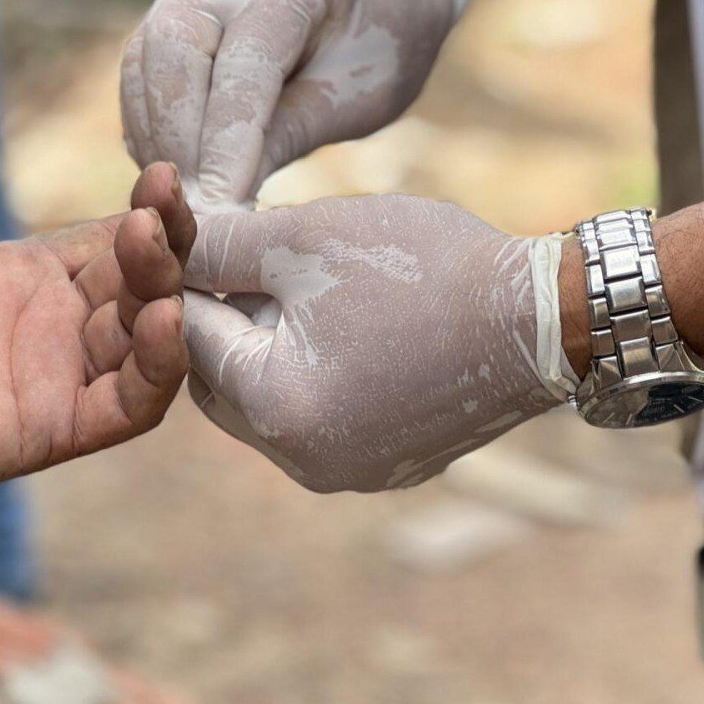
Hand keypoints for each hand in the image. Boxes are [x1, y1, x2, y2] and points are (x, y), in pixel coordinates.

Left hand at [0, 51, 193, 519]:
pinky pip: (135, 403)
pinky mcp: (58, 427)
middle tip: (157, 204)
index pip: (115, 238)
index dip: (149, 210)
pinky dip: (162, 365)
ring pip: (151, 335)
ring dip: (166, 289)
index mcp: (26, 276)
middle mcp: (55, 327)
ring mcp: (61, 379)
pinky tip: (160, 318)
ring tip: (149, 243)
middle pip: (146, 280)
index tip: (158, 173)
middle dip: (165, 240)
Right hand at [121, 0, 472, 210]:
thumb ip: (290, 132)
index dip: (225, 141)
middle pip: (173, 47)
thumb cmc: (387, 39)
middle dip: (176, 137)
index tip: (218, 209)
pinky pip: (144, 60)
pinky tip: (172, 168)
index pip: (244, 62)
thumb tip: (219, 201)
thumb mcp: (361, 92)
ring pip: (146, 54)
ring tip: (179, 198)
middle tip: (191, 210)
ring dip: (156, 133)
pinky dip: (151, 118)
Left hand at [181, 195, 567, 491]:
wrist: (545, 317)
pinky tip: (349, 322)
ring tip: (302, 285)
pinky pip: (322, 417)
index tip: (193, 232)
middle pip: (221, 379)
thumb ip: (217, 242)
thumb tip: (158, 238)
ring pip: (270, 400)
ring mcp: (350, 471)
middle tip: (246, 259)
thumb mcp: (302, 237)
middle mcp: (304, 461)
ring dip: (270, 345)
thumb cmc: (422, 268)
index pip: (187, 336)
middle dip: (226, 316)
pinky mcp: (388, 467)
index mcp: (274, 409)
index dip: (183, 274)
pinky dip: (319, 371)